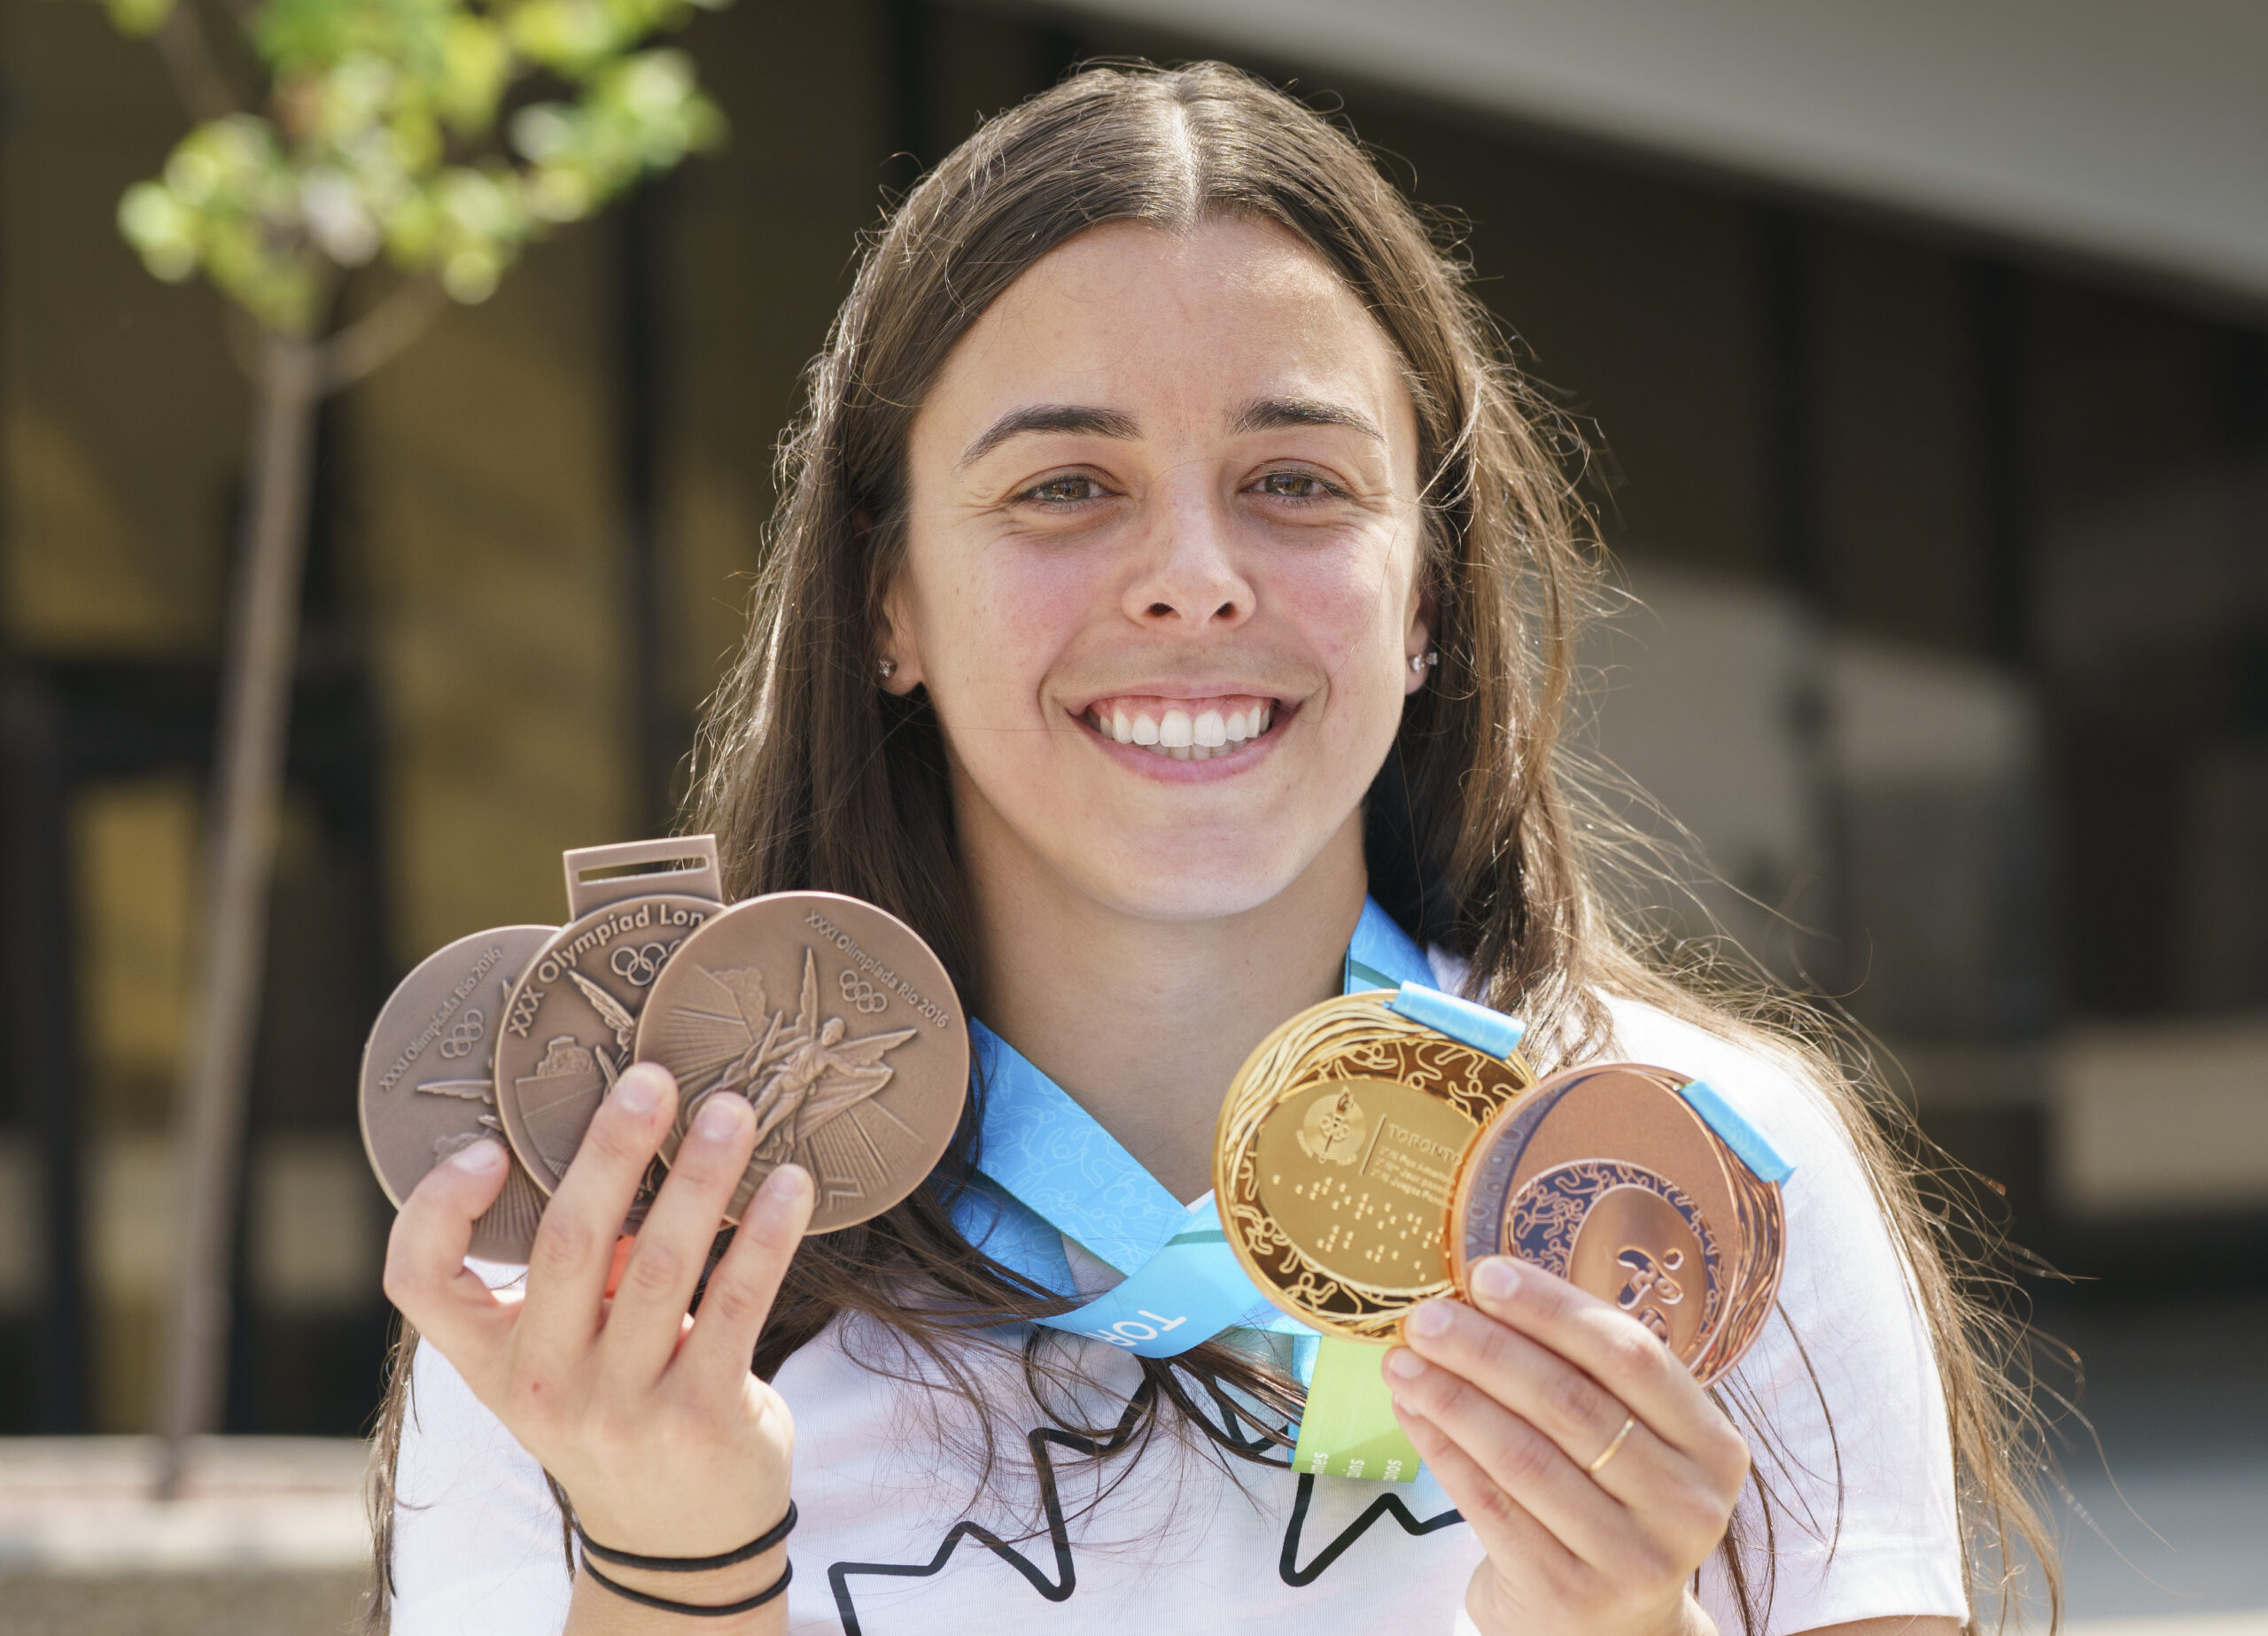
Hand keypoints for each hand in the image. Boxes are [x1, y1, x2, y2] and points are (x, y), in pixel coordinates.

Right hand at [383, 1063, 812, 1615]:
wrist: (677, 1536)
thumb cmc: (617, 1406)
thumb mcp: (565, 1354)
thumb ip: (581, 1270)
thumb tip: (634, 1142)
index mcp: (494, 1359)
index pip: (419, 1282)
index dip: (437, 1208)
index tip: (487, 1144)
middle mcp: (546, 1385)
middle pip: (566, 1247)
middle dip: (611, 1151)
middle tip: (652, 1078)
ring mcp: (623, 1407)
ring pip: (662, 1266)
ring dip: (702, 1178)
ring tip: (734, 1111)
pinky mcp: (701, 1417)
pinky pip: (738, 1306)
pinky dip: (765, 1237)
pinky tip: (791, 1185)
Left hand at [1384, 1257, 1749, 1635]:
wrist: (1618, 1629)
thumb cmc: (1612, 1502)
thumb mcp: (1632, 1442)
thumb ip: (1586, 1375)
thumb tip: (1483, 1291)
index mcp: (1713, 1447)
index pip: (1631, 1356)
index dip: (1553, 1310)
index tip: (1484, 1274)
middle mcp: (1686, 1505)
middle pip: (1571, 1404)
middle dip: (1486, 1350)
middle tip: (1426, 1316)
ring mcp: (1633, 1557)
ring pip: (1524, 1455)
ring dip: (1452, 1398)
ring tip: (1403, 1360)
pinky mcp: (1571, 1593)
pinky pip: (1491, 1505)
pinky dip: (1444, 1451)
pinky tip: (1412, 1412)